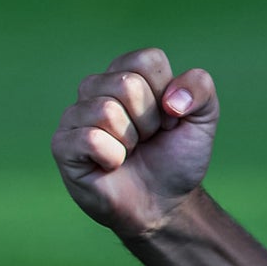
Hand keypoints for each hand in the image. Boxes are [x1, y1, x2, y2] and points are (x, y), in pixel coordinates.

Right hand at [53, 48, 217, 239]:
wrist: (163, 204)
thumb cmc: (176, 157)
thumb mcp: (204, 118)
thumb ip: (200, 86)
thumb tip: (171, 98)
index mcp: (126, 72)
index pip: (147, 61)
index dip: (167, 96)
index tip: (167, 120)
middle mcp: (96, 87)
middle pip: (128, 84)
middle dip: (149, 121)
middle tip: (146, 140)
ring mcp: (75, 114)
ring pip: (107, 110)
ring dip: (130, 141)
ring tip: (129, 152)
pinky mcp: (63, 144)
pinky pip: (90, 138)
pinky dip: (112, 158)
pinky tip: (110, 166)